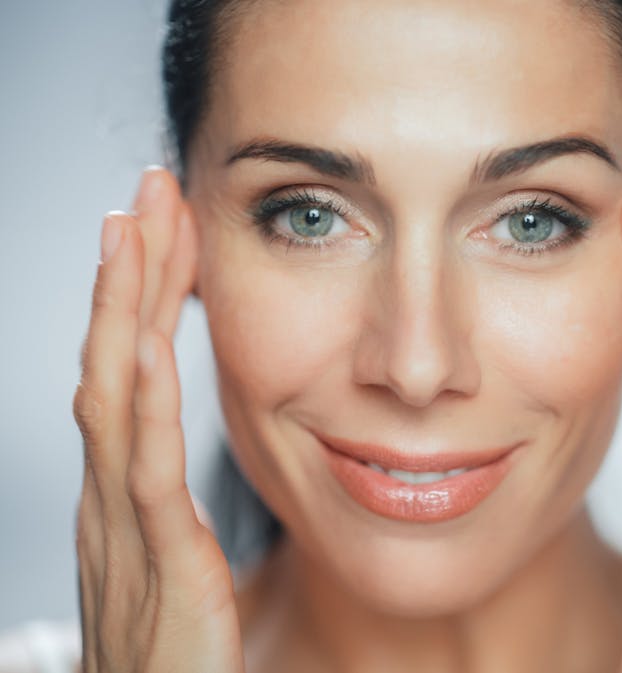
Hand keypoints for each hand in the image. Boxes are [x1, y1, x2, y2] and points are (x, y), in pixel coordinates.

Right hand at [72, 168, 244, 671]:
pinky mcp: (160, 560)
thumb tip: (157, 450)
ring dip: (123, 308)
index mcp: (124, 492)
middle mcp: (111, 495)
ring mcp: (124, 523)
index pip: (125, 373)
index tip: (156, 231)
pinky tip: (141, 341)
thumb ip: (164, 505)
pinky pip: (145, 465)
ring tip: (133, 229)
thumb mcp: (171, 562)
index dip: (136, 298)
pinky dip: (141, 398)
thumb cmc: (173, 653)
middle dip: (127, 274)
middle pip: (111, 362)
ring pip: (115, 394)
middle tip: (145, 193)